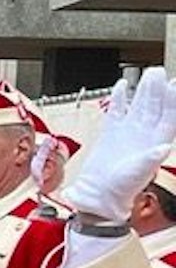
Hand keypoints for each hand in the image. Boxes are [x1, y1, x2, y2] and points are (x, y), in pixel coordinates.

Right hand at [64, 67, 175, 220]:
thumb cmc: (121, 188)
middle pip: (155, 106)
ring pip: (139, 105)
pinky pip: (117, 110)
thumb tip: (163, 147)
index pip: (169, 115)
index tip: (173, 85)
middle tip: (159, 73)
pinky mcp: (111, 133)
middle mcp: (144, 134)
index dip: (172, 100)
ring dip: (143, 90)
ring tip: (147, 74)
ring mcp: (128, 132)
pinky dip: (119, 98)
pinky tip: (122, 86)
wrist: (98, 195)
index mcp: (156, 141)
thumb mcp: (140, 172)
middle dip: (158, 89)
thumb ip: (151, 158)